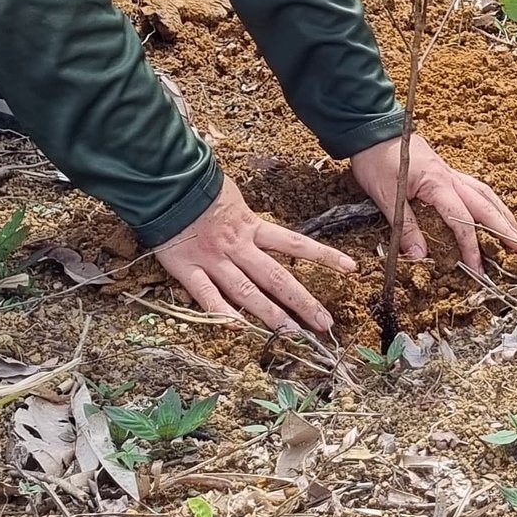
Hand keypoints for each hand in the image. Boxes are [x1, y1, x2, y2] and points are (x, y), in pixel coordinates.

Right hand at [152, 173, 355, 334]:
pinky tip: (237, 330)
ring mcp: (214, 260)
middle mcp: (238, 246)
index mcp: (251, 226)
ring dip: (271, 315)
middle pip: (277, 277)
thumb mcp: (231, 195)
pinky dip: (220, 313)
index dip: (324, 255)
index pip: (296, 243)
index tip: (351, 269)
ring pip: (247, 292)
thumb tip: (259, 224)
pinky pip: (206, 296)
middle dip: (303, 302)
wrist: (165, 183)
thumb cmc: (198, 187)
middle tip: (326, 324)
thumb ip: (247, 216)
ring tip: (294, 334)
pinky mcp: (187, 269)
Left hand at [348, 135, 516, 275]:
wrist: (371, 128)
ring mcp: (450, 173)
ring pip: (485, 195)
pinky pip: (476, 188)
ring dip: (503, 215)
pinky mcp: (446, 172)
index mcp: (437, 183)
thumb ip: (405, 226)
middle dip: (507, 230)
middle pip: (486, 206)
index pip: (462, 220)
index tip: (479, 269)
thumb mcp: (385, 195)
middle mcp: (450, 177)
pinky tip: (494, 211)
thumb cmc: (376, 159)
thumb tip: (420, 257)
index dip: (471, 247)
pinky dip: (490, 202)